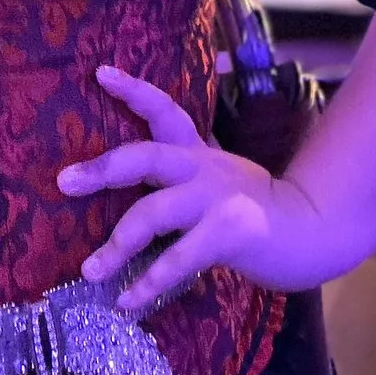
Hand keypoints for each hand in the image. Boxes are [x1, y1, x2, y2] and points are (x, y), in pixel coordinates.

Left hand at [57, 66, 333, 313]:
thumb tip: (124, 190)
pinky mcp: (228, 233)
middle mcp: (204, 168)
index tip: (101, 73)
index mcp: (198, 154)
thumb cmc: (254, 212)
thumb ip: (180, 182)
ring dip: (116, 245)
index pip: (165, 111)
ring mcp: (217, 199)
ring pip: (153, 213)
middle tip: (64, 182)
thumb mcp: (218, 182)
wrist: (311, 232)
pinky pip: (178, 258)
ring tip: (89, 272)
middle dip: (102, 169)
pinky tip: (127, 301)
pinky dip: (148, 282)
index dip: (133, 91)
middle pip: (146, 156)